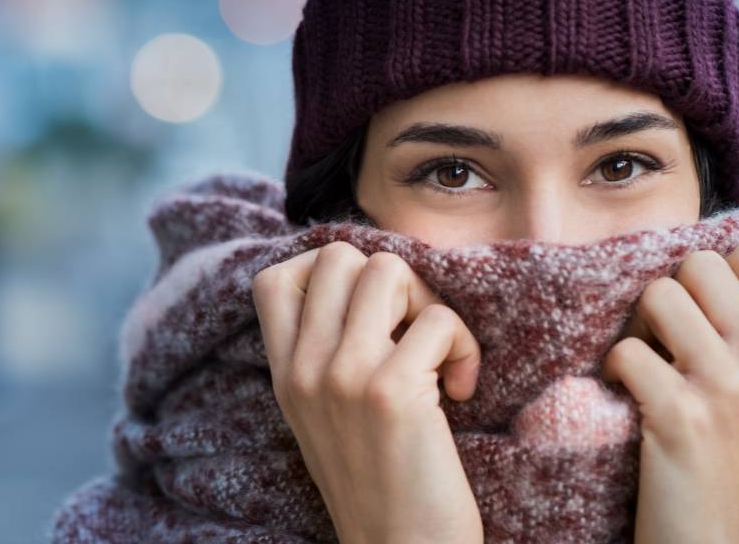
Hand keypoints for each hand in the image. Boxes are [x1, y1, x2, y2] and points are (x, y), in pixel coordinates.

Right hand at [251, 241, 483, 543]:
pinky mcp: (391, 391)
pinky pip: (438, 319)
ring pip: (388, 270)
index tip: (367, 312)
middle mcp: (304, 368)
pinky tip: (462, 390)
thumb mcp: (323, 416)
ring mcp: (343, 376)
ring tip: (439, 354)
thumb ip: (324, 355)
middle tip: (411, 330)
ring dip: (429, 303)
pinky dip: (464, 347)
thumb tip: (368, 281)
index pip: (275, 280)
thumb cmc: (377, 482)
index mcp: (284, 374)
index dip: (326, 273)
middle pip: (339, 256)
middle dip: (390, 280)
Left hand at [602, 240, 738, 543]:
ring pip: (658, 296)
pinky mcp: (680, 416)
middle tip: (662, 340)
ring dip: (637, 328)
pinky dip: (613, 370)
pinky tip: (624, 395)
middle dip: (670, 295)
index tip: (699, 314)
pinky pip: (626, 351)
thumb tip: (728, 269)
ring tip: (644, 366)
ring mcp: (727, 387)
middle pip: (698, 266)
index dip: (713, 275)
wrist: (723, 542)